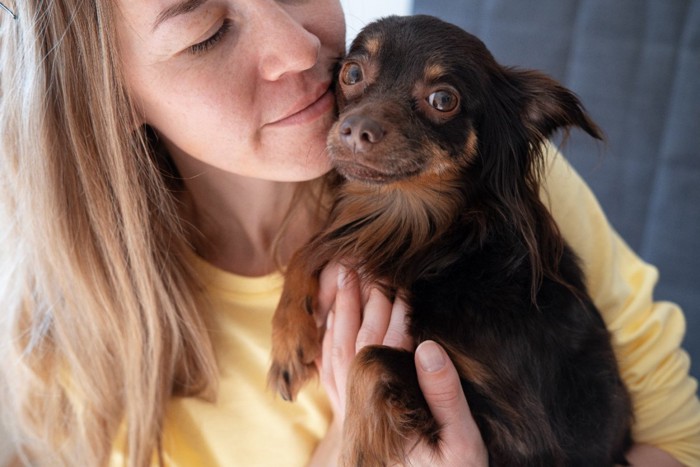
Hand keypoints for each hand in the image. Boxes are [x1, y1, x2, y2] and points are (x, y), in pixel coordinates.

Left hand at [312, 265, 487, 465]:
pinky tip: (333, 319)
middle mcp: (365, 401)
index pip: (388, 342)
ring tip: (343, 277)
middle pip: (358, 338)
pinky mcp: (352, 414)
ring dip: (340, 311)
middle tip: (367, 263)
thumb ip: (444, 395)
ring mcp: (353, 408)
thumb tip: (427, 347)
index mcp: (391, 401)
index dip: (395, 308)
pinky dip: (329, 339)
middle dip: (363, 299)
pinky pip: (331, 370)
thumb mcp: (460, 441)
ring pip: (337, 349)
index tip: (400, 278)